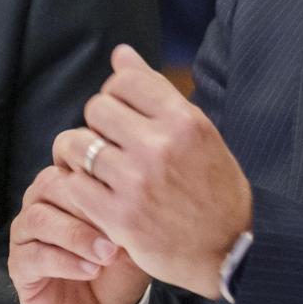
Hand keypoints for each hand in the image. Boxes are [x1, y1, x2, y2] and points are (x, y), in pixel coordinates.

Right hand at [10, 165, 150, 303]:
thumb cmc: (117, 267)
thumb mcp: (132, 239)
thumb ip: (129, 214)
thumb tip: (137, 194)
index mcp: (66, 185)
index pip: (72, 164)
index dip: (97, 178)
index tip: (129, 196)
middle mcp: (40, 202)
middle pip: (51, 185)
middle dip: (86, 205)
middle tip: (118, 229)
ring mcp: (25, 233)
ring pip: (39, 218)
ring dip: (76, 235)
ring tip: (106, 254)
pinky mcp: (19, 265)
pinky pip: (34, 255)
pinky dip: (65, 262)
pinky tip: (91, 271)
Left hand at [51, 45, 252, 298]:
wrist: (229, 251)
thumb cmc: (213, 188)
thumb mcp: (197, 132)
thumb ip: (157, 92)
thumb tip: (120, 53)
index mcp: (185, 121)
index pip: (124, 80)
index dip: (115, 93)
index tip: (122, 113)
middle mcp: (160, 146)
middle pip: (96, 108)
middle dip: (98, 124)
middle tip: (110, 143)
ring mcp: (136, 182)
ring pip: (76, 143)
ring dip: (80, 153)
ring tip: (95, 166)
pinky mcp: (118, 216)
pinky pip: (73, 182)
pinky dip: (78, 184)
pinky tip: (94, 191)